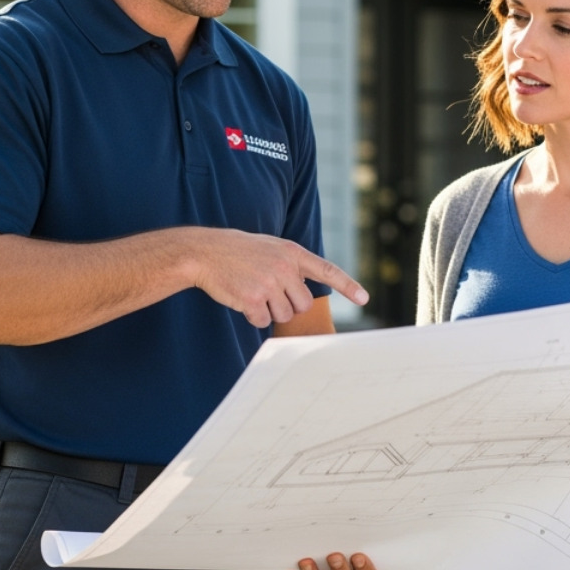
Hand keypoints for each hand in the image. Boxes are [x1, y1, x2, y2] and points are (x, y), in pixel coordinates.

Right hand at [189, 230, 367, 327]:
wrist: (205, 252)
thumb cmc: (237, 251)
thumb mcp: (270, 248)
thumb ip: (290, 265)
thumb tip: (303, 292)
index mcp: (291, 252)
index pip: (326, 270)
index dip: (347, 285)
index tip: (364, 298)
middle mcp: (284, 267)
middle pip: (303, 303)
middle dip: (289, 304)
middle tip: (268, 292)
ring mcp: (269, 283)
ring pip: (284, 315)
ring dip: (269, 310)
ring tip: (252, 290)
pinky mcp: (252, 298)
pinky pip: (263, 321)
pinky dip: (253, 316)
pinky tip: (242, 300)